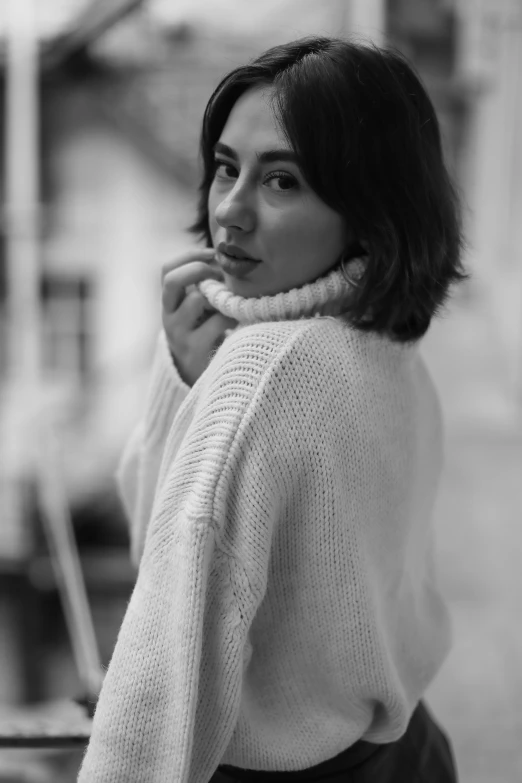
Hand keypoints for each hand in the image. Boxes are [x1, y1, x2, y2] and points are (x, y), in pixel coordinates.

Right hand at [161, 248, 236, 386]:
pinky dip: (232, 316)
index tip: (214, 253)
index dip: (190, 256)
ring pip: (197, 299)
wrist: (197, 379)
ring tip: (234, 302)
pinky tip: (240, 320)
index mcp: (169, 304)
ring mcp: (179, 334)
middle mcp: (169, 316)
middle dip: (199, 269)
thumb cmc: (205, 337)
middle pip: (172, 280)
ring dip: (220, 295)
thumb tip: (229, 258)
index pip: (167, 270)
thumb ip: (206, 290)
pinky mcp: (195, 349)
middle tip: (220, 273)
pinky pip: (217, 322)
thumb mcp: (199, 313)